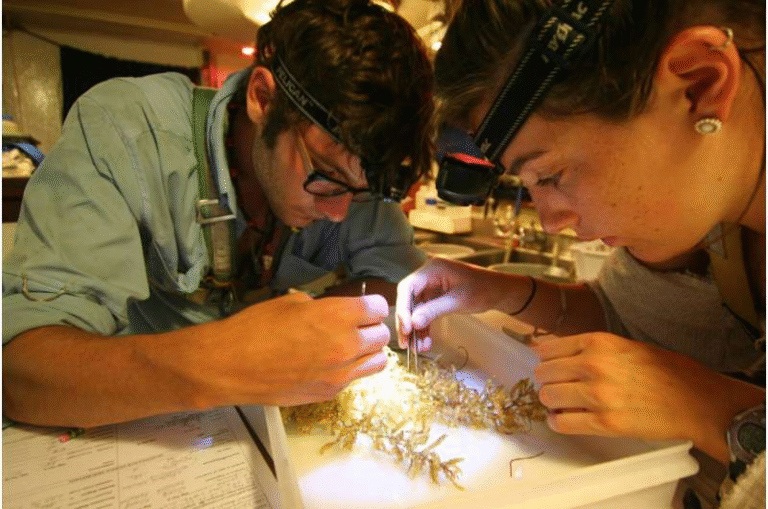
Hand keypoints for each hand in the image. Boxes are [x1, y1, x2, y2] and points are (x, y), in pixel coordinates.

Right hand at [186, 291, 391, 406]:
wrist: (230, 366)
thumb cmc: (256, 327)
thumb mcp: (292, 302)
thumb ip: (323, 306)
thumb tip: (336, 312)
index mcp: (337, 316)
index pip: (379, 307)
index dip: (370, 304)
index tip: (362, 306)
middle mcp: (346, 345)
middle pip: (381, 335)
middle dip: (370, 327)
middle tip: (353, 325)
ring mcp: (340, 373)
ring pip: (378, 361)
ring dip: (368, 351)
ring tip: (348, 347)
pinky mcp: (330, 393)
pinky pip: (355, 378)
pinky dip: (350, 370)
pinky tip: (329, 364)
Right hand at [395, 257, 501, 349]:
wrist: (499, 292)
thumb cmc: (483, 290)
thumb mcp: (458, 301)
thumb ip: (434, 310)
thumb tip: (413, 323)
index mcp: (432, 269)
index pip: (407, 287)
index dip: (402, 308)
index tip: (406, 328)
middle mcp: (428, 276)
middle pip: (408, 300)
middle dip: (407, 323)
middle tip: (406, 343)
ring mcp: (431, 288)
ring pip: (415, 310)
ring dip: (415, 330)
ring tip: (417, 348)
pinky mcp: (435, 298)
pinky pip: (424, 313)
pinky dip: (424, 328)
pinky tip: (425, 342)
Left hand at [532, 332, 759, 462]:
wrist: (697, 400)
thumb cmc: (666, 371)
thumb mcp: (626, 346)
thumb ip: (592, 349)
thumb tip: (555, 352)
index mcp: (599, 342)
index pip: (548, 349)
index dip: (545, 360)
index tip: (547, 366)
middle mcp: (593, 364)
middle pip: (543, 374)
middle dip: (547, 381)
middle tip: (557, 387)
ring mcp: (597, 394)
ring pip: (548, 397)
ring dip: (551, 402)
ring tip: (562, 404)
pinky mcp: (604, 422)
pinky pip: (562, 423)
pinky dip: (557, 422)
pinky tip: (564, 419)